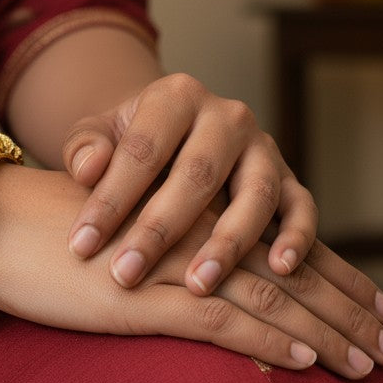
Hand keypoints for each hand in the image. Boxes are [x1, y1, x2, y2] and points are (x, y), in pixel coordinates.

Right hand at [0, 163, 382, 379]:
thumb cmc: (39, 231)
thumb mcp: (110, 234)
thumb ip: (153, 251)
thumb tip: (191, 283)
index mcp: (188, 214)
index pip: (274, 242)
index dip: (330, 273)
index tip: (374, 302)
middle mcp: (193, 231)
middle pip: (287, 271)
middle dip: (346, 306)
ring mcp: (170, 263)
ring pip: (268, 297)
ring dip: (326, 331)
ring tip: (372, 364)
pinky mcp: (142, 297)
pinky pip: (221, 320)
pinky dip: (269, 342)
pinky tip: (307, 362)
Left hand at [60, 73, 335, 292]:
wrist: (170, 139)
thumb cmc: (123, 146)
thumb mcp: (95, 136)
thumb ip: (84, 148)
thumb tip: (87, 169)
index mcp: (175, 97)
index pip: (142, 149)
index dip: (110, 199)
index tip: (80, 246)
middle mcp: (226, 116)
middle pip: (197, 173)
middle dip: (159, 230)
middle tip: (126, 274)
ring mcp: (262, 147)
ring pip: (254, 193)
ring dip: (227, 243)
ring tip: (198, 285)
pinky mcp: (288, 178)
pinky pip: (301, 206)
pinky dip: (297, 236)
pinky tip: (279, 269)